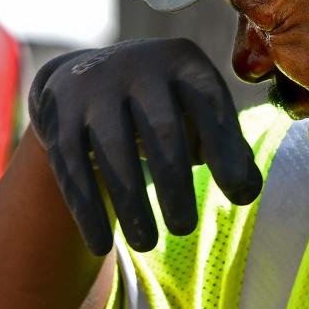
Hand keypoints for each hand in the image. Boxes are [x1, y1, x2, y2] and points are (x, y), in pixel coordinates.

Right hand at [27, 39, 262, 254]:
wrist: (86, 75)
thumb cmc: (163, 107)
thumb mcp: (198, 114)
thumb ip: (229, 149)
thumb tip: (248, 190)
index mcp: (183, 62)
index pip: (210, 105)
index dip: (226, 150)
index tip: (238, 196)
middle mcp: (138, 66)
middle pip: (162, 130)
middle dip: (176, 183)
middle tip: (185, 228)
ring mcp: (94, 88)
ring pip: (114, 150)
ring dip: (130, 203)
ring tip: (147, 244)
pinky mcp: (59, 114)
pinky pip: (72, 167)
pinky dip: (87, 210)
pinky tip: (100, 246)